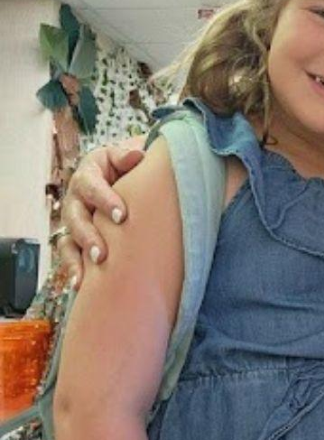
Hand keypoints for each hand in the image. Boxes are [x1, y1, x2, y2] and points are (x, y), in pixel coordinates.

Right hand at [57, 140, 145, 286]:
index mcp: (89, 175)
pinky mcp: (76, 237)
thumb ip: (129, 156)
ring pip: (69, 238)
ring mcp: (75, 219)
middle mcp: (77, 198)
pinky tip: (81, 284)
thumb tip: (138, 155)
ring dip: (79, 255)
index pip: (91, 186)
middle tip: (103, 252)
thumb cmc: (127, 165)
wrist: (124, 175)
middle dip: (89, 235)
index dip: (104, 200)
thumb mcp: (126, 156)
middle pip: (76, 217)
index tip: (122, 215)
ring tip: (95, 266)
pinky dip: (74, 268)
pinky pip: (69, 253)